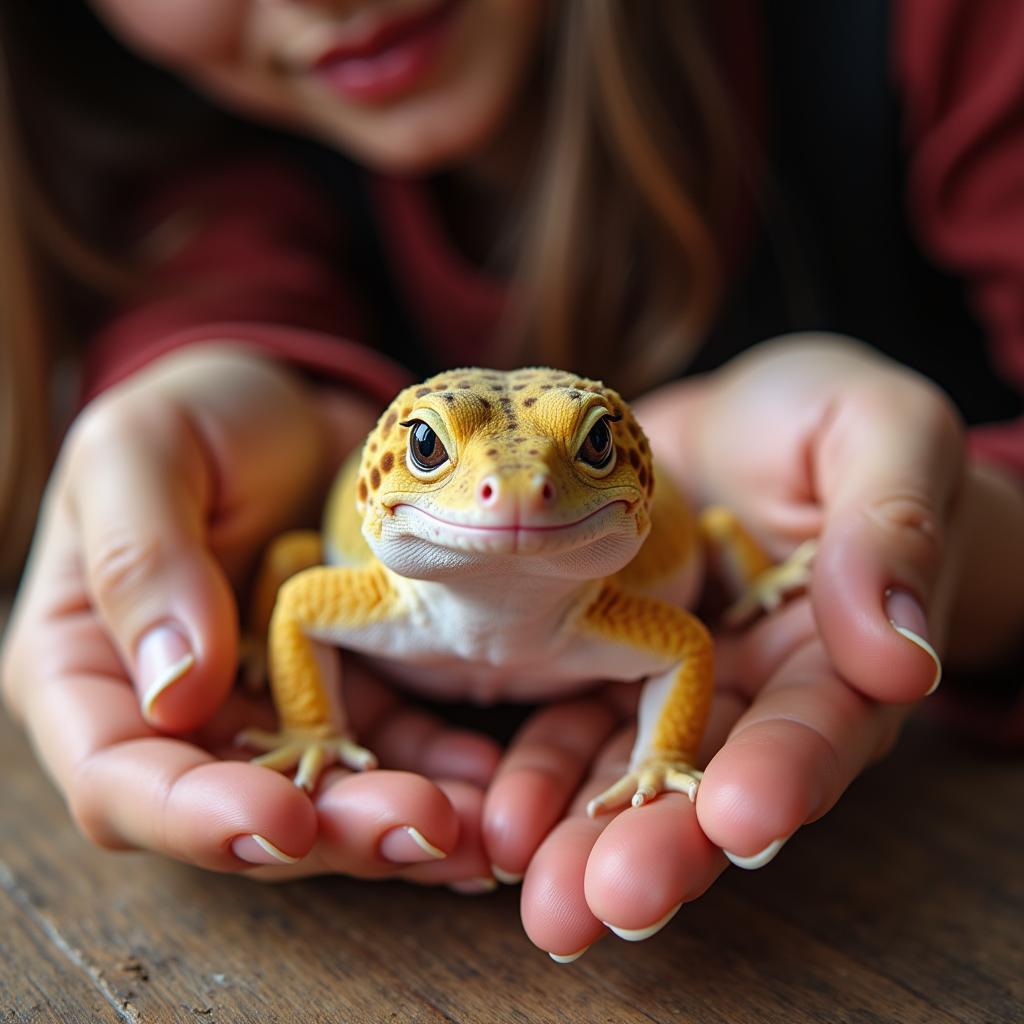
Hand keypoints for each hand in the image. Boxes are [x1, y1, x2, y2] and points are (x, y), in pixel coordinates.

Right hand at [1, 345, 498, 881]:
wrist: (297, 407)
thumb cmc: (201, 415)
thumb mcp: (144, 452)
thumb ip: (141, 558)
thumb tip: (172, 690)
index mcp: (89, 665)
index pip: (121, 776)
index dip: (195, 817)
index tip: (283, 820)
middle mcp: (177, 710)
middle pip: (236, 810)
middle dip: (329, 833)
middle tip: (418, 826)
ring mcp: (270, 709)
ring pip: (323, 799)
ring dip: (395, 823)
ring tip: (471, 825)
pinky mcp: (349, 689)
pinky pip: (390, 747)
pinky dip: (436, 770)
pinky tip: (488, 776)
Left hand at [485, 335, 1020, 958]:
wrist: (728, 423)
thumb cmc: (818, 418)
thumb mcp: (875, 432)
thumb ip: (888, 527)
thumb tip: (901, 656)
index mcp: (841, 644)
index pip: (825, 719)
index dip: (787, 771)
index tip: (740, 817)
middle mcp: (756, 686)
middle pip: (719, 779)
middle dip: (670, 845)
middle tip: (612, 901)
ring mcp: (671, 682)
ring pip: (634, 772)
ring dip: (587, 839)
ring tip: (545, 901)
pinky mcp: (600, 659)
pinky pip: (569, 724)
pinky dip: (538, 777)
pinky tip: (499, 822)